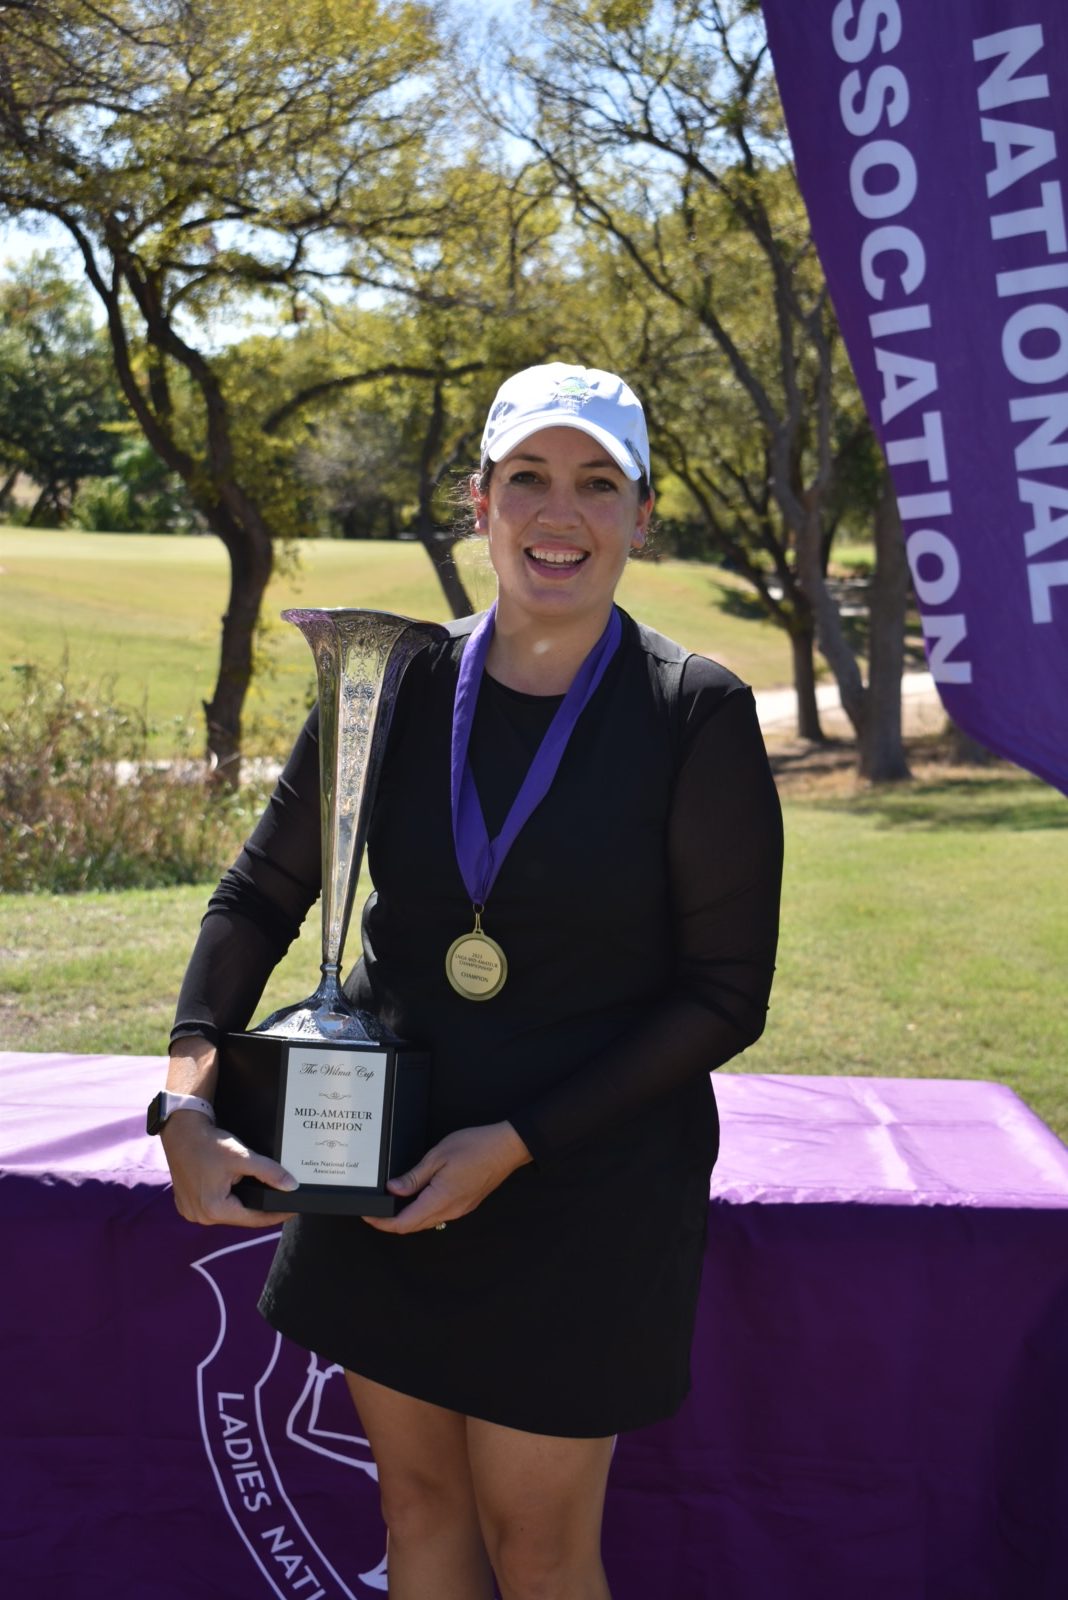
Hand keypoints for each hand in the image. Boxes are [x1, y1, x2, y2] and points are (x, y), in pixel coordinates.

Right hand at [161, 1110, 298, 1227]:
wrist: (181, 1131)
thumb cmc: (208, 1143)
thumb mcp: (242, 1157)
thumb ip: (269, 1172)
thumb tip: (291, 1186)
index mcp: (214, 1210)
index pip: (254, 1219)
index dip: (276, 1214)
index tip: (293, 1210)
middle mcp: (200, 1216)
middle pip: (240, 1217)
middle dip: (260, 1209)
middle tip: (282, 1201)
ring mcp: (192, 1211)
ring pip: (228, 1212)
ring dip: (244, 1204)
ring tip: (264, 1195)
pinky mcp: (188, 1203)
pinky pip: (215, 1207)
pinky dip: (228, 1200)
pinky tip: (240, 1191)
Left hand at [364, 1121, 531, 1234]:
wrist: (507, 1147)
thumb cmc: (475, 1146)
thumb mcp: (438, 1156)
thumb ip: (414, 1177)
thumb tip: (393, 1190)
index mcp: (441, 1199)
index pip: (404, 1223)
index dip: (383, 1223)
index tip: (369, 1215)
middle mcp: (450, 1210)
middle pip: (413, 1226)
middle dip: (391, 1222)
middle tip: (375, 1210)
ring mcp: (459, 1210)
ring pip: (425, 1222)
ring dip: (406, 1217)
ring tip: (391, 1202)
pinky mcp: (464, 1204)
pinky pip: (437, 1215)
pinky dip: (421, 1211)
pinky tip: (415, 1197)